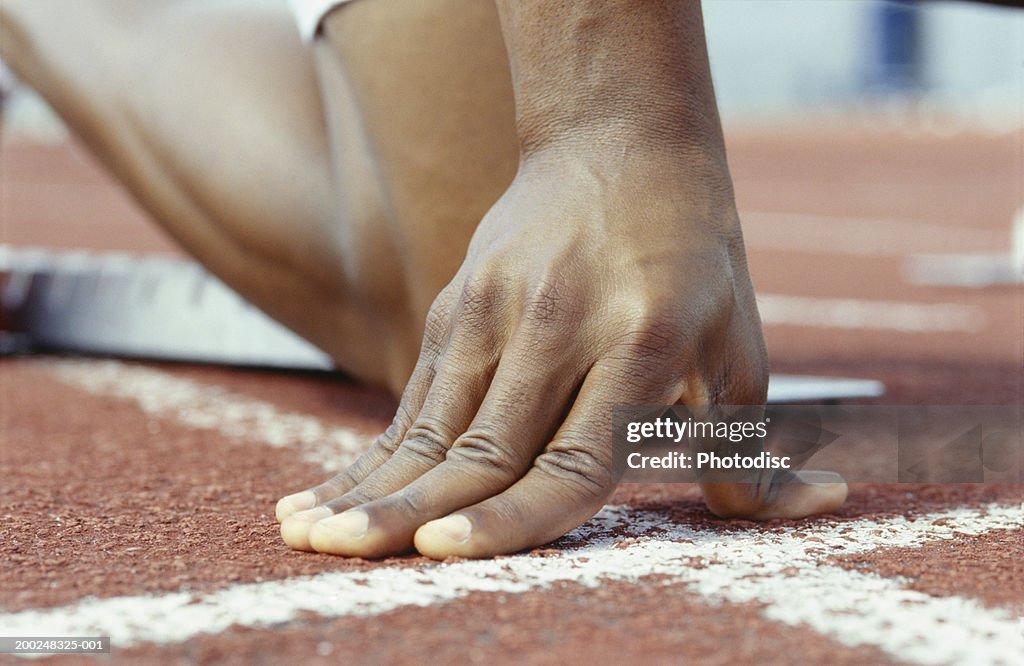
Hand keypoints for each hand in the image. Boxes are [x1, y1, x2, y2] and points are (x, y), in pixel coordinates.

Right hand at [275, 148, 772, 558]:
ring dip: (370, 485)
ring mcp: (496, 307)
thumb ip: (754, 440)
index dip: (511, 514)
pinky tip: (329, 488)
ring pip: (429, 420)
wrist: (620, 141)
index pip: (571, 454)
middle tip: (345, 558)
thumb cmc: (694, 257)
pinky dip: (375, 452)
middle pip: (481, 443)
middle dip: (408, 512)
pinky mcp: (457, 301)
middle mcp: (559, 324)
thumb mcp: (740, 345)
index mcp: (642, 342)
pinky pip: (415, 394)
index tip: (445, 553)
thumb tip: (821, 500)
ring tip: (309, 533)